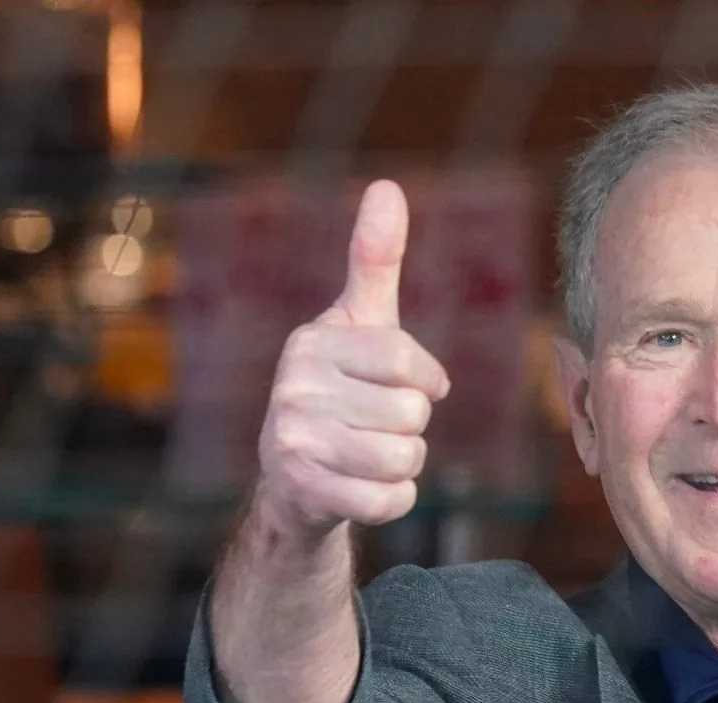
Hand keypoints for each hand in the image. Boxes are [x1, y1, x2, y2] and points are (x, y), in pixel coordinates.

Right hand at [256, 179, 449, 532]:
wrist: (295, 476)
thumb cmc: (342, 387)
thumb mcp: (360, 321)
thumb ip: (375, 260)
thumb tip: (386, 187)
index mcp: (313, 341)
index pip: (406, 362)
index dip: (425, 380)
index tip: (411, 385)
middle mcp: (292, 387)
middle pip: (411, 413)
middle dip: (411, 424)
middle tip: (375, 423)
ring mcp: (292, 441)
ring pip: (405, 457)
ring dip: (405, 462)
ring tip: (370, 453)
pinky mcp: (302, 491)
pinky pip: (390, 500)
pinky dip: (394, 499)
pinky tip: (366, 486)